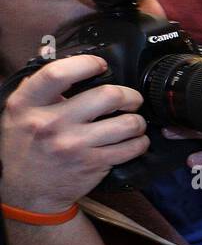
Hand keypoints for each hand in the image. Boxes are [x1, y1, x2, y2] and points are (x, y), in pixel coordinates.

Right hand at [0, 55, 149, 213]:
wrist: (25, 192)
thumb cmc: (24, 146)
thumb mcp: (18, 112)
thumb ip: (37, 85)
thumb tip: (49, 52)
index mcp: (27, 105)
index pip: (58, 73)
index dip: (86, 63)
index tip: (100, 65)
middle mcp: (49, 124)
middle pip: (108, 96)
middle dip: (129, 95)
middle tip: (130, 99)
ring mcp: (73, 146)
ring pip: (128, 122)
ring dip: (137, 120)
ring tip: (133, 121)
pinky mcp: (92, 164)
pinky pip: (131, 147)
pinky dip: (139, 142)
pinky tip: (133, 140)